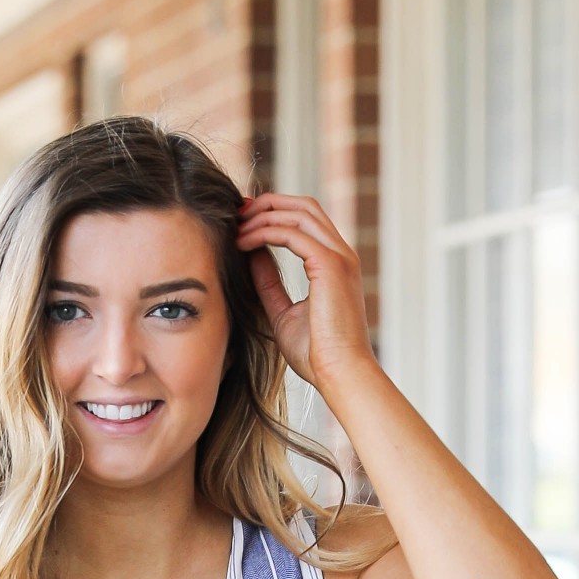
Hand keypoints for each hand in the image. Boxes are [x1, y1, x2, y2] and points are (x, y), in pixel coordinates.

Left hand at [238, 192, 374, 396]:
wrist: (339, 374)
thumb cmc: (316, 354)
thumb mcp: (283, 312)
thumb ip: (268, 283)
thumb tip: (251, 256)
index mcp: (335, 263)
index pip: (307, 220)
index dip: (274, 212)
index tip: (243, 221)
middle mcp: (342, 254)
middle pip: (304, 206)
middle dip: (267, 204)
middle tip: (236, 213)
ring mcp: (339, 257)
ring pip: (298, 213)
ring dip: (263, 216)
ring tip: (236, 228)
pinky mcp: (330, 265)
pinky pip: (292, 233)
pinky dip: (264, 232)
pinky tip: (243, 244)